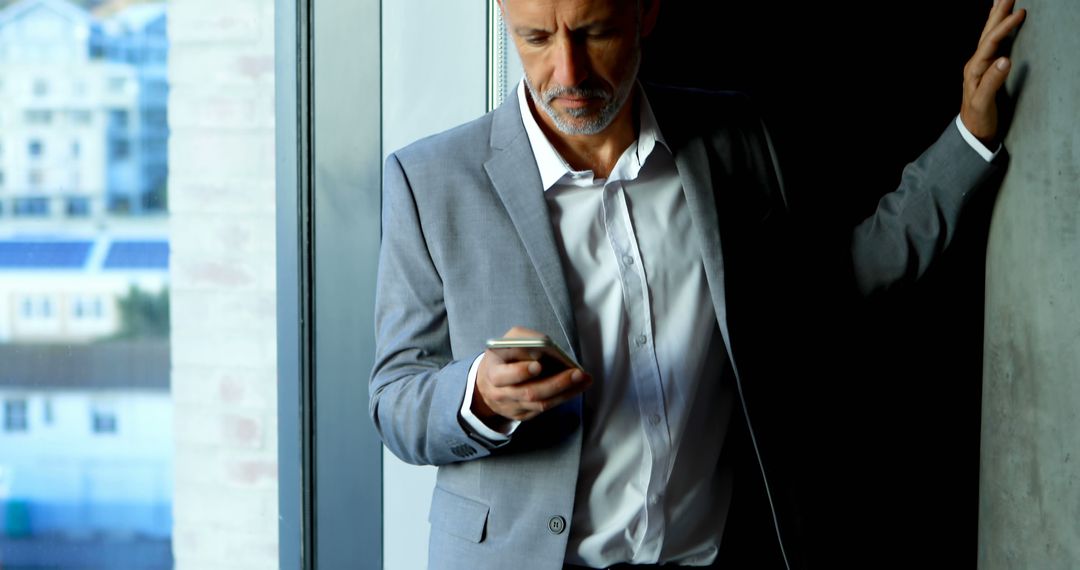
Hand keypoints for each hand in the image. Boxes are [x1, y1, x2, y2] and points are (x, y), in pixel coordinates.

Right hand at [473, 326, 591, 422]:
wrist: (488, 384)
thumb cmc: (503, 358)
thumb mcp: (506, 343)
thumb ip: (523, 340)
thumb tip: (546, 345)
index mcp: (493, 372)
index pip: (505, 375)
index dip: (521, 372)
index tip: (538, 365)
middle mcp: (501, 393)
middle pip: (530, 392)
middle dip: (556, 383)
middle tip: (577, 373)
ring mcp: (512, 407)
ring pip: (541, 404)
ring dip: (566, 392)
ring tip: (584, 379)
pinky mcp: (522, 415)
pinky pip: (545, 409)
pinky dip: (563, 397)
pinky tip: (577, 387)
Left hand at [960, 0, 1026, 146]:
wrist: (971, 132)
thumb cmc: (977, 119)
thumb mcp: (983, 102)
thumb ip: (992, 82)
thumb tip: (1005, 60)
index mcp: (974, 70)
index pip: (990, 43)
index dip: (1004, 27)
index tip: (1019, 13)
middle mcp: (975, 65)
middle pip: (987, 34)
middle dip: (998, 14)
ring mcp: (979, 67)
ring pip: (988, 37)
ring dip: (995, 18)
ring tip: (1002, 2)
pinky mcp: (985, 70)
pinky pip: (991, 44)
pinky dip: (996, 31)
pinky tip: (998, 26)